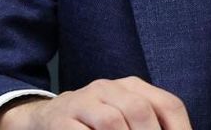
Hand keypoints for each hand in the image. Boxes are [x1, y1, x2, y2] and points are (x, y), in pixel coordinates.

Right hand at [0, 76, 191, 129]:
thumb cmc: (91, 123)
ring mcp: (82, 102)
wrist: (43, 118)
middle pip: (141, 111)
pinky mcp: (60, 119)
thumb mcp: (123, 116)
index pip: (168, 104)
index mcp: (131, 86)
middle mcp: (108, 88)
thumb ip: (148, 124)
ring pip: (112, 121)